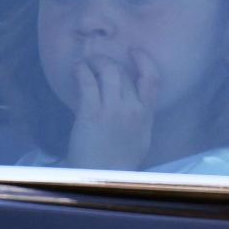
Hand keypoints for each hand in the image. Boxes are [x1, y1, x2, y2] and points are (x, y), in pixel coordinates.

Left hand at [63, 50, 159, 170]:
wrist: (101, 177)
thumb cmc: (120, 161)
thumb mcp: (140, 137)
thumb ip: (139, 116)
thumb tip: (131, 98)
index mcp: (146, 115)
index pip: (151, 79)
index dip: (144, 60)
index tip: (134, 51)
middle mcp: (132, 108)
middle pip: (123, 73)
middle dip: (109, 62)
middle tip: (97, 61)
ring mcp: (112, 110)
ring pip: (107, 71)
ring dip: (95, 62)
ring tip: (85, 63)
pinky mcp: (91, 113)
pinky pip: (87, 82)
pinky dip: (81, 70)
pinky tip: (76, 69)